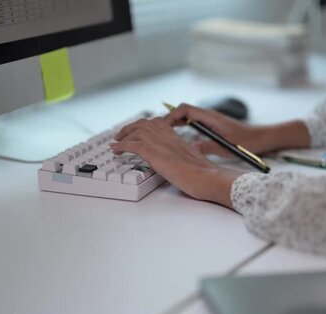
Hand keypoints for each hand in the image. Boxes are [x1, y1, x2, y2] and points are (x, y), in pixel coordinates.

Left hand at [112, 117, 243, 206]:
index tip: (136, 132)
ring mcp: (162, 144)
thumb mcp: (193, 161)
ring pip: (137, 131)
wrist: (209, 178)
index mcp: (177, 138)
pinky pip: (133, 144)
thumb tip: (177, 163)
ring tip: (116, 144)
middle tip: (120, 136)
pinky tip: (117, 150)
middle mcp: (169, 137)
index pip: (157, 124)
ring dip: (123, 136)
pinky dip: (122, 145)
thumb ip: (182, 158)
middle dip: (130, 128)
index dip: (144, 126)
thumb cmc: (205, 175)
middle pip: (145, 123)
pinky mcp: (156, 154)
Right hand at [163, 103, 273, 156]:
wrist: (263, 137)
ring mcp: (210, 120)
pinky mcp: (212, 126)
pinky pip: (193, 123)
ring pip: (186, 117)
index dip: (170, 116)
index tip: (161, 127)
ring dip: (174, 122)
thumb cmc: (248, 141)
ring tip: (161, 133)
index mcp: (211, 117)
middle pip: (182, 111)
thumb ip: (209, 146)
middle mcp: (209, 115)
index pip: (185, 110)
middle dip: (168, 119)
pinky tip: (178, 137)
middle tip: (155, 130)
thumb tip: (191, 147)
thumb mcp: (227, 146)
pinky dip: (182, 127)